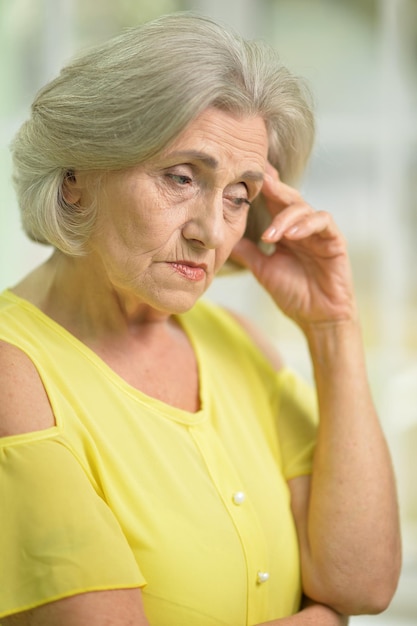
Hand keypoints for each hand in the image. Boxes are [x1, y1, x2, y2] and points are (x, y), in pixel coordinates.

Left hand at [231, 164, 356, 329]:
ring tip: (269, 233)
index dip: (263, 186)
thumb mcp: (262, 269)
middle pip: (289, 197)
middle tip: (258, 180)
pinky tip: (291, 235)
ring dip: (285, 217)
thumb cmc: (293, 294)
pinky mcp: (335, 241)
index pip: (274, 201)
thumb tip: (221, 239)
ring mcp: (320, 232)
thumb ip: (246, 252)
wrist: (317, 318)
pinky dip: (307, 225)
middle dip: (273, 187)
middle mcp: (303, 227)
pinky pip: (323, 222)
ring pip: (304, 208)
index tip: (246, 174)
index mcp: (286, 230)